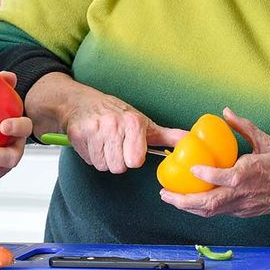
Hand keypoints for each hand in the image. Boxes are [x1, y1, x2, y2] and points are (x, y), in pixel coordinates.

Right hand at [59, 89, 185, 173]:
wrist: (83, 102)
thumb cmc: (116, 114)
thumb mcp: (144, 123)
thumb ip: (168, 136)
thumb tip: (190, 141)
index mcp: (133, 123)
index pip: (135, 161)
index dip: (133, 158)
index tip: (130, 148)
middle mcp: (114, 124)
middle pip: (118, 167)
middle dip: (117, 160)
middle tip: (115, 145)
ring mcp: (94, 129)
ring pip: (103, 165)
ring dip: (103, 158)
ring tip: (104, 143)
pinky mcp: (79, 135)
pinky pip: (89, 160)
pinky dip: (90, 154)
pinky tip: (93, 142)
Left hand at [160, 108, 269, 217]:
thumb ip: (245, 128)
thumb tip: (226, 113)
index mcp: (252, 173)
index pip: (225, 178)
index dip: (206, 175)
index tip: (191, 168)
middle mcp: (246, 193)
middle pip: (211, 203)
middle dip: (185, 201)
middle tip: (166, 194)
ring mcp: (245, 205)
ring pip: (213, 212)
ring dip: (190, 208)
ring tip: (172, 199)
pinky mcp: (246, 211)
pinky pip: (220, 212)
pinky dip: (203, 209)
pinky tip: (191, 201)